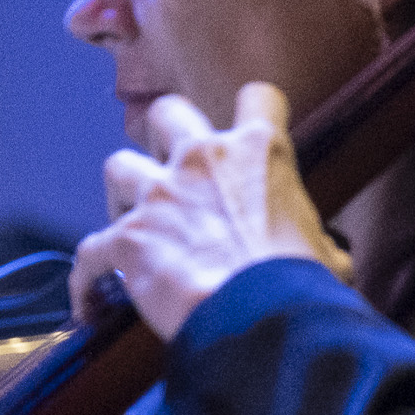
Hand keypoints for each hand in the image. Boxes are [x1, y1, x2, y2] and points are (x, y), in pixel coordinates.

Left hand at [71, 83, 350, 338]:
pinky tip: (88, 306)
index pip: (258, 98)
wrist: (260, 316)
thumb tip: (330, 261)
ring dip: (120, 195)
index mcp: (259, 153)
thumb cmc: (301, 285)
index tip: (244, 130)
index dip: (251, 112)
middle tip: (168, 169)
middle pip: (165, 112)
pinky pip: (88, 255)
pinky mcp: (126, 238)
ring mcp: (159, 195)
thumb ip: (316, 242)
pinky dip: (84, 281)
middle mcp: (202, 159)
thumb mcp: (327, 252)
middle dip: (160, 136)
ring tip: (130, 226)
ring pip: (117, 166)